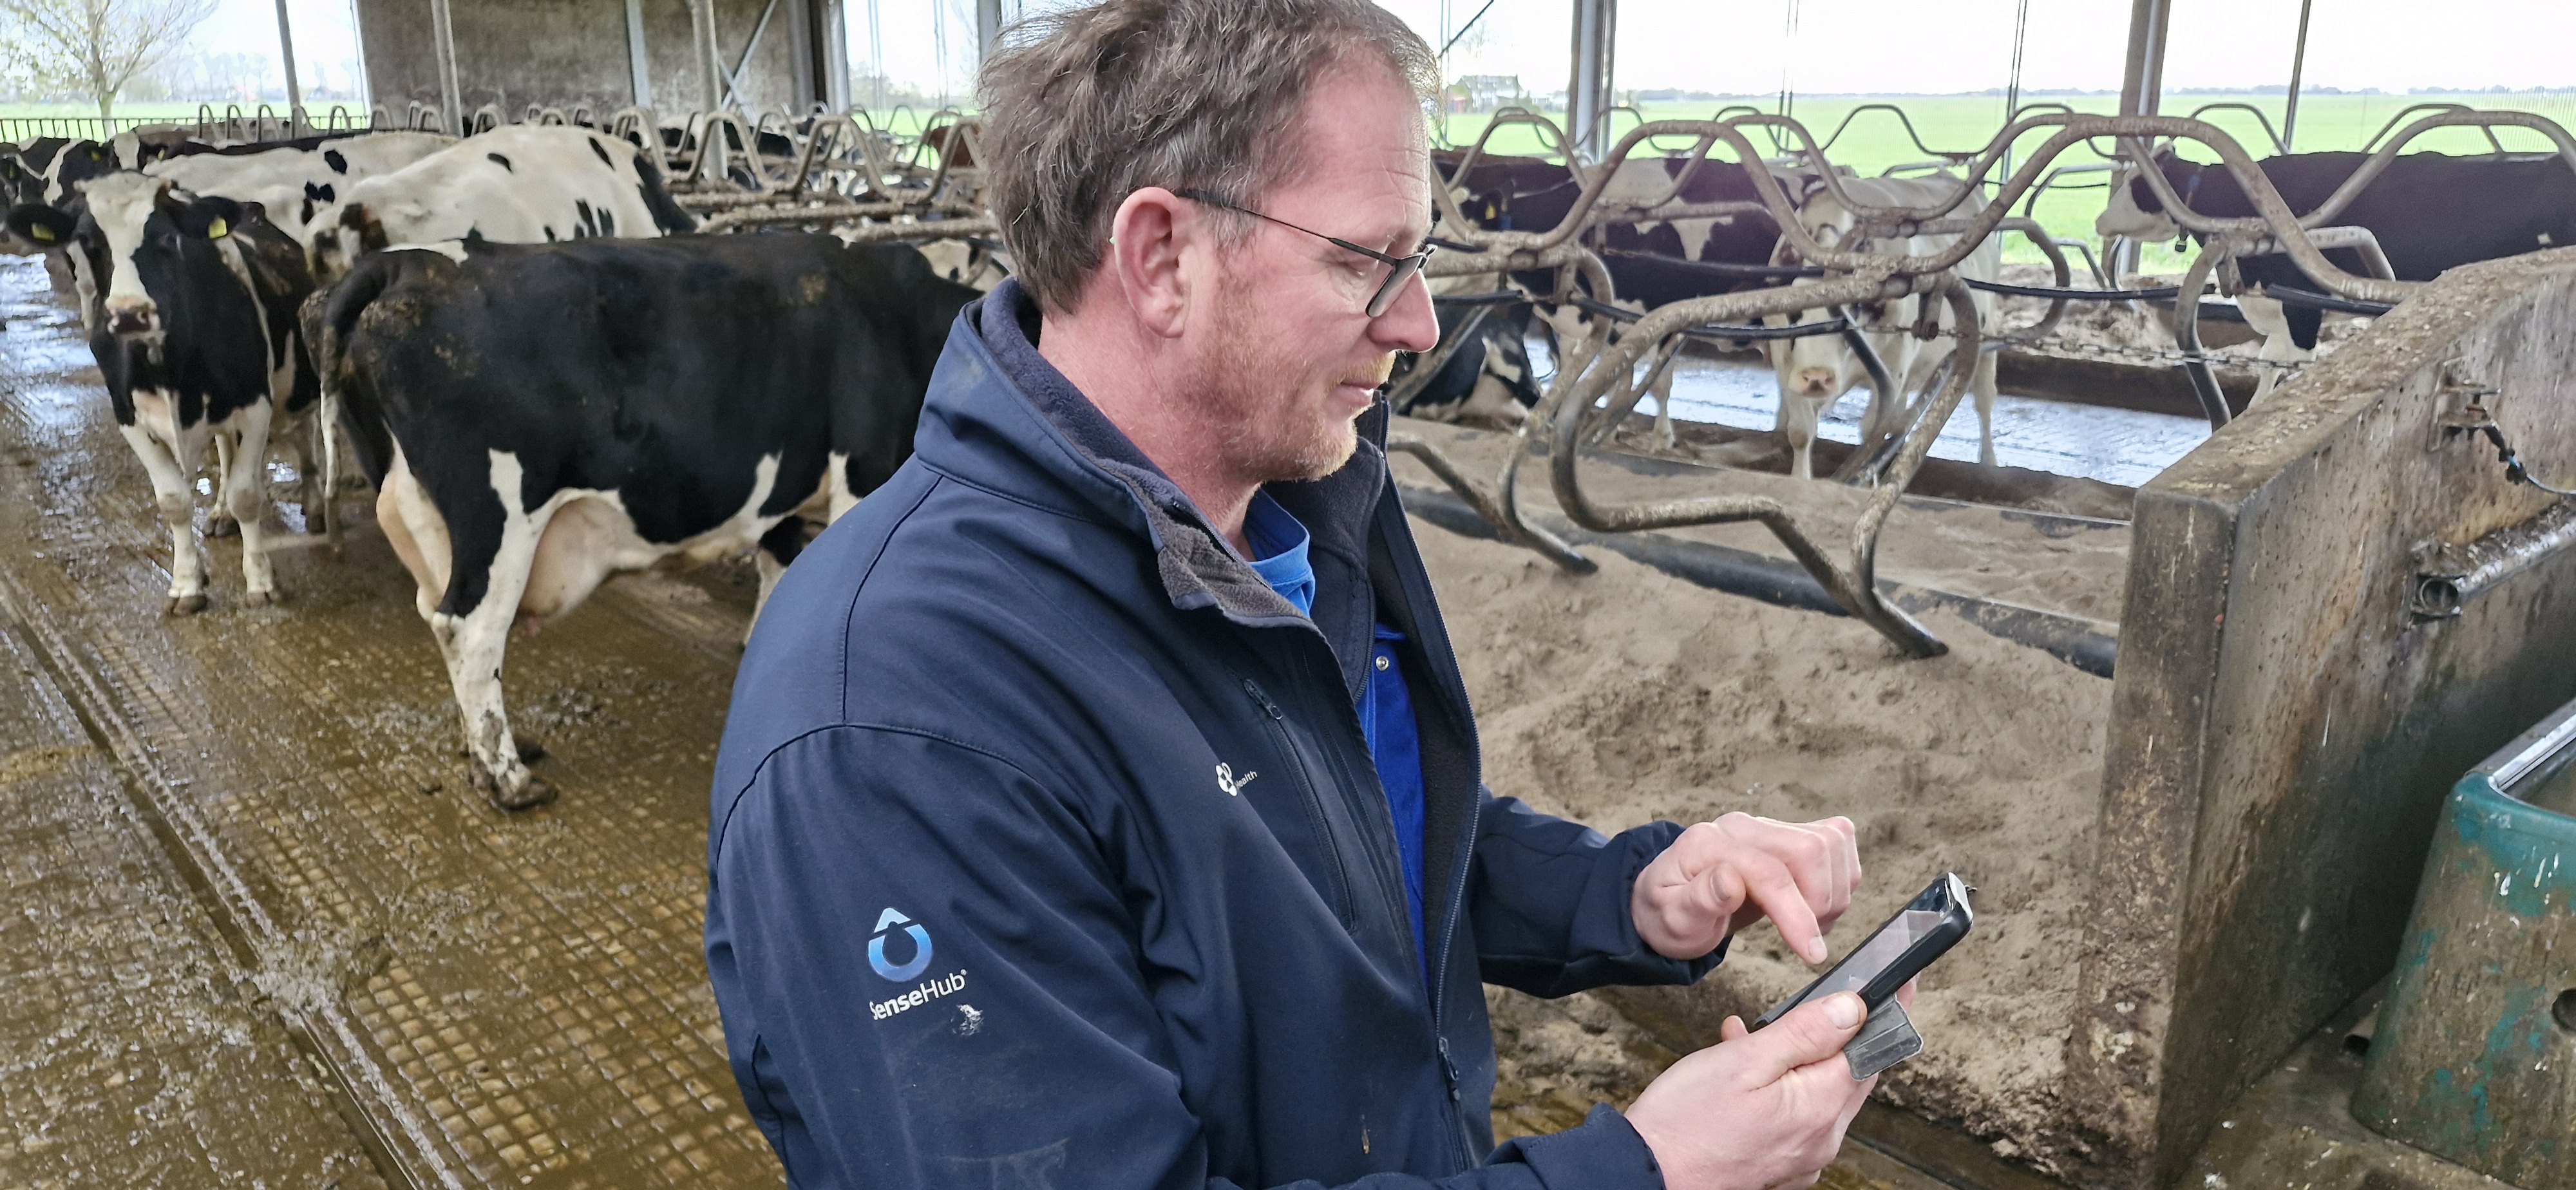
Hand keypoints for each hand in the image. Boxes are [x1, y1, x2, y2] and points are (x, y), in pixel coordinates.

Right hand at [1623, 988, 1895, 1189]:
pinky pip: (1798, 1114)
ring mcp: (1802, 1155)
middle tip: (1823, 1000)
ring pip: (1821, 1091)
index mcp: (1820, 1107)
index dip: (1885, 1011)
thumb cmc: (1685, 1123)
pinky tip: (1746, 1068)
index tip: (1898, 982)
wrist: (1646, 1174)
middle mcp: (1821, 1137)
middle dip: (1839, 1033)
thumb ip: (1804, 1033)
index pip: (1872, 1049)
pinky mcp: (1780, 1163)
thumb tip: (1854, 1009)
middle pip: (1850, 1072)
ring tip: (1753, 1036)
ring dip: (1800, 1056)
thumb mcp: (1743, 1061)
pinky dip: (1783, 1085)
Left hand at [1632, 813, 1858, 962]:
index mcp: (1709, 844)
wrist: (1671, 901)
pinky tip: (1816, 905)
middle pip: (1810, 848)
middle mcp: (1743, 828)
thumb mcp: (1672, 919)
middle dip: (1821, 900)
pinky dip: (1840, 877)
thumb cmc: (1670, 914)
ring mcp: (1769, 827)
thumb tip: (1729, 881)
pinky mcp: (1790, 833)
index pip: (1769, 872)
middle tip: (1807, 938)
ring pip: (1832, 842)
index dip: (1797, 914)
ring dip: (1834, 891)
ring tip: (1810, 924)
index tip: (1812, 953)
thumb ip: (1698, 900)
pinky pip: (1837, 840)